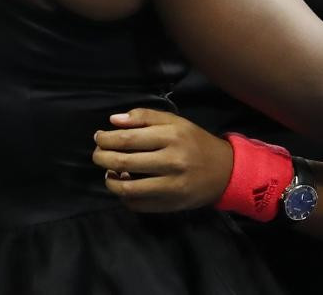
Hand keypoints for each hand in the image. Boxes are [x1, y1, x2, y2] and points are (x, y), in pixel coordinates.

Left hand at [92, 108, 233, 212]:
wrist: (225, 171)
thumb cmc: (196, 142)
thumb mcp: (176, 122)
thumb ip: (145, 117)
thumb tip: (113, 121)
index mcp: (171, 136)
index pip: (127, 138)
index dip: (106, 139)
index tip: (99, 137)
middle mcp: (171, 161)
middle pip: (123, 161)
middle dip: (101, 157)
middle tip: (97, 154)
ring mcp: (171, 186)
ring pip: (127, 188)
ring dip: (110, 181)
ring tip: (109, 173)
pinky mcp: (170, 205)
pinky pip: (137, 204)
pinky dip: (124, 197)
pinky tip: (125, 186)